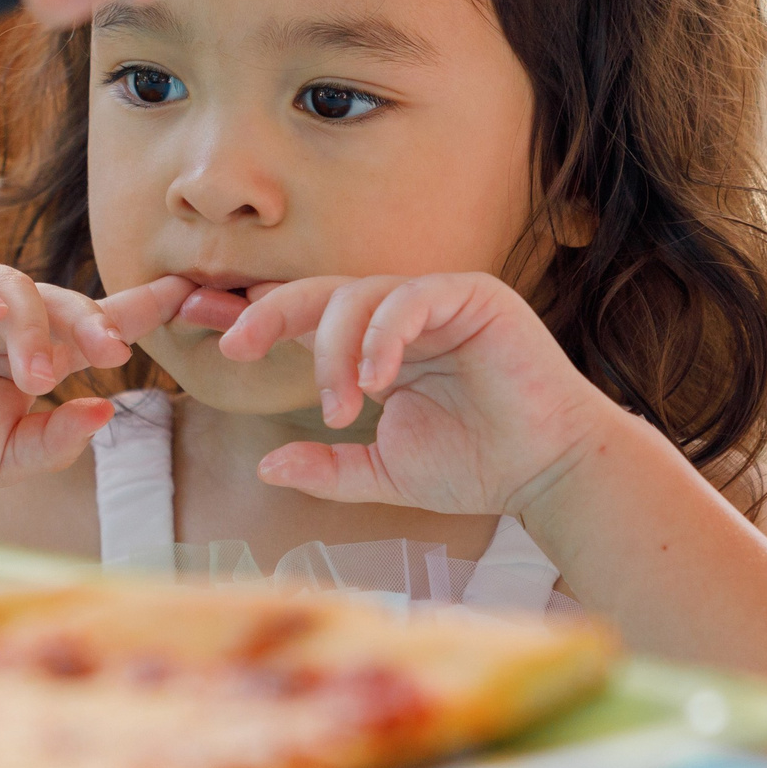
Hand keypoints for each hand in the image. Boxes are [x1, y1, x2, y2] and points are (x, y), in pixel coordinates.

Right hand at [0, 254, 191, 510]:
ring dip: (31, 325)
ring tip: (33, 371)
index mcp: (41, 352)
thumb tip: (106, 411)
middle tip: (111, 353)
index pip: (100, 321)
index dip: (143, 307)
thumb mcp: (7, 457)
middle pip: (65, 302)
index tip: (191, 297)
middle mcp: (9, 318)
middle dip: (92, 324)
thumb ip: (56, 439)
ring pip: (15, 286)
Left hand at [218, 273, 616, 517]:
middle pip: (322, 293)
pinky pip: (412, 297)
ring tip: (343, 408)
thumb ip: (328, 468)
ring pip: (360, 295)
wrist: (545, 474)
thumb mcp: (384, 472)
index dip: (263, 321)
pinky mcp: (474, 296)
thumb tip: (267, 466)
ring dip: (336, 352)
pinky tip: (378, 380)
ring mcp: (438, 300)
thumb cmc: (476, 468)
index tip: (221, 342)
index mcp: (378, 346)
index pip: (310, 319)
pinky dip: (384, 335)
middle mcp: (403, 316)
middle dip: (273, 314)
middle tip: (239, 346)